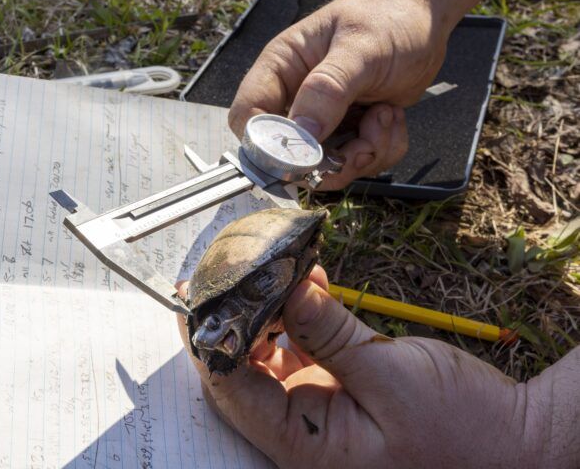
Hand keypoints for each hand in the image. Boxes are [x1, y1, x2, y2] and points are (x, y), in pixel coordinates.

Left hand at [179, 266, 531, 468]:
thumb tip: (282, 288)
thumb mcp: (391, 374)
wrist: (515, 446)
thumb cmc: (461, 430)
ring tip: (271, 267)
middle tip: (231, 267)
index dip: (209, 340)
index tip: (198, 292)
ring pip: (270, 358)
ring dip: (268, 311)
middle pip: (243, 373)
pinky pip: (304, 351)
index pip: (232, 390)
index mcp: (306, 447)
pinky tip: (310, 283)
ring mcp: (321, 413)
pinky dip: (301, 316)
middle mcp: (304, 434)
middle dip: (235, 318)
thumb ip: (329, 333)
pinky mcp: (340, 394)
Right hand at [229, 0, 447, 186]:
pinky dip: (382, 148)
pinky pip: (359, 161)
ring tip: (385, 115)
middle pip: (288, 154)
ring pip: (327, 165)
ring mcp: (325, 116)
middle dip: (329, 158)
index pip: (247, 115)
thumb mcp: (360, 48)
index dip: (266, 144)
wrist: (423, 18)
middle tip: (364, 142)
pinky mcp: (352, 128)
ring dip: (363, 152)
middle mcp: (297, 95)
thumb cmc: (387, 18)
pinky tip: (392, 114)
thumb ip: (328, 88)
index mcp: (282, 67)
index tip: (306, 155)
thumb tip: (301, 133)